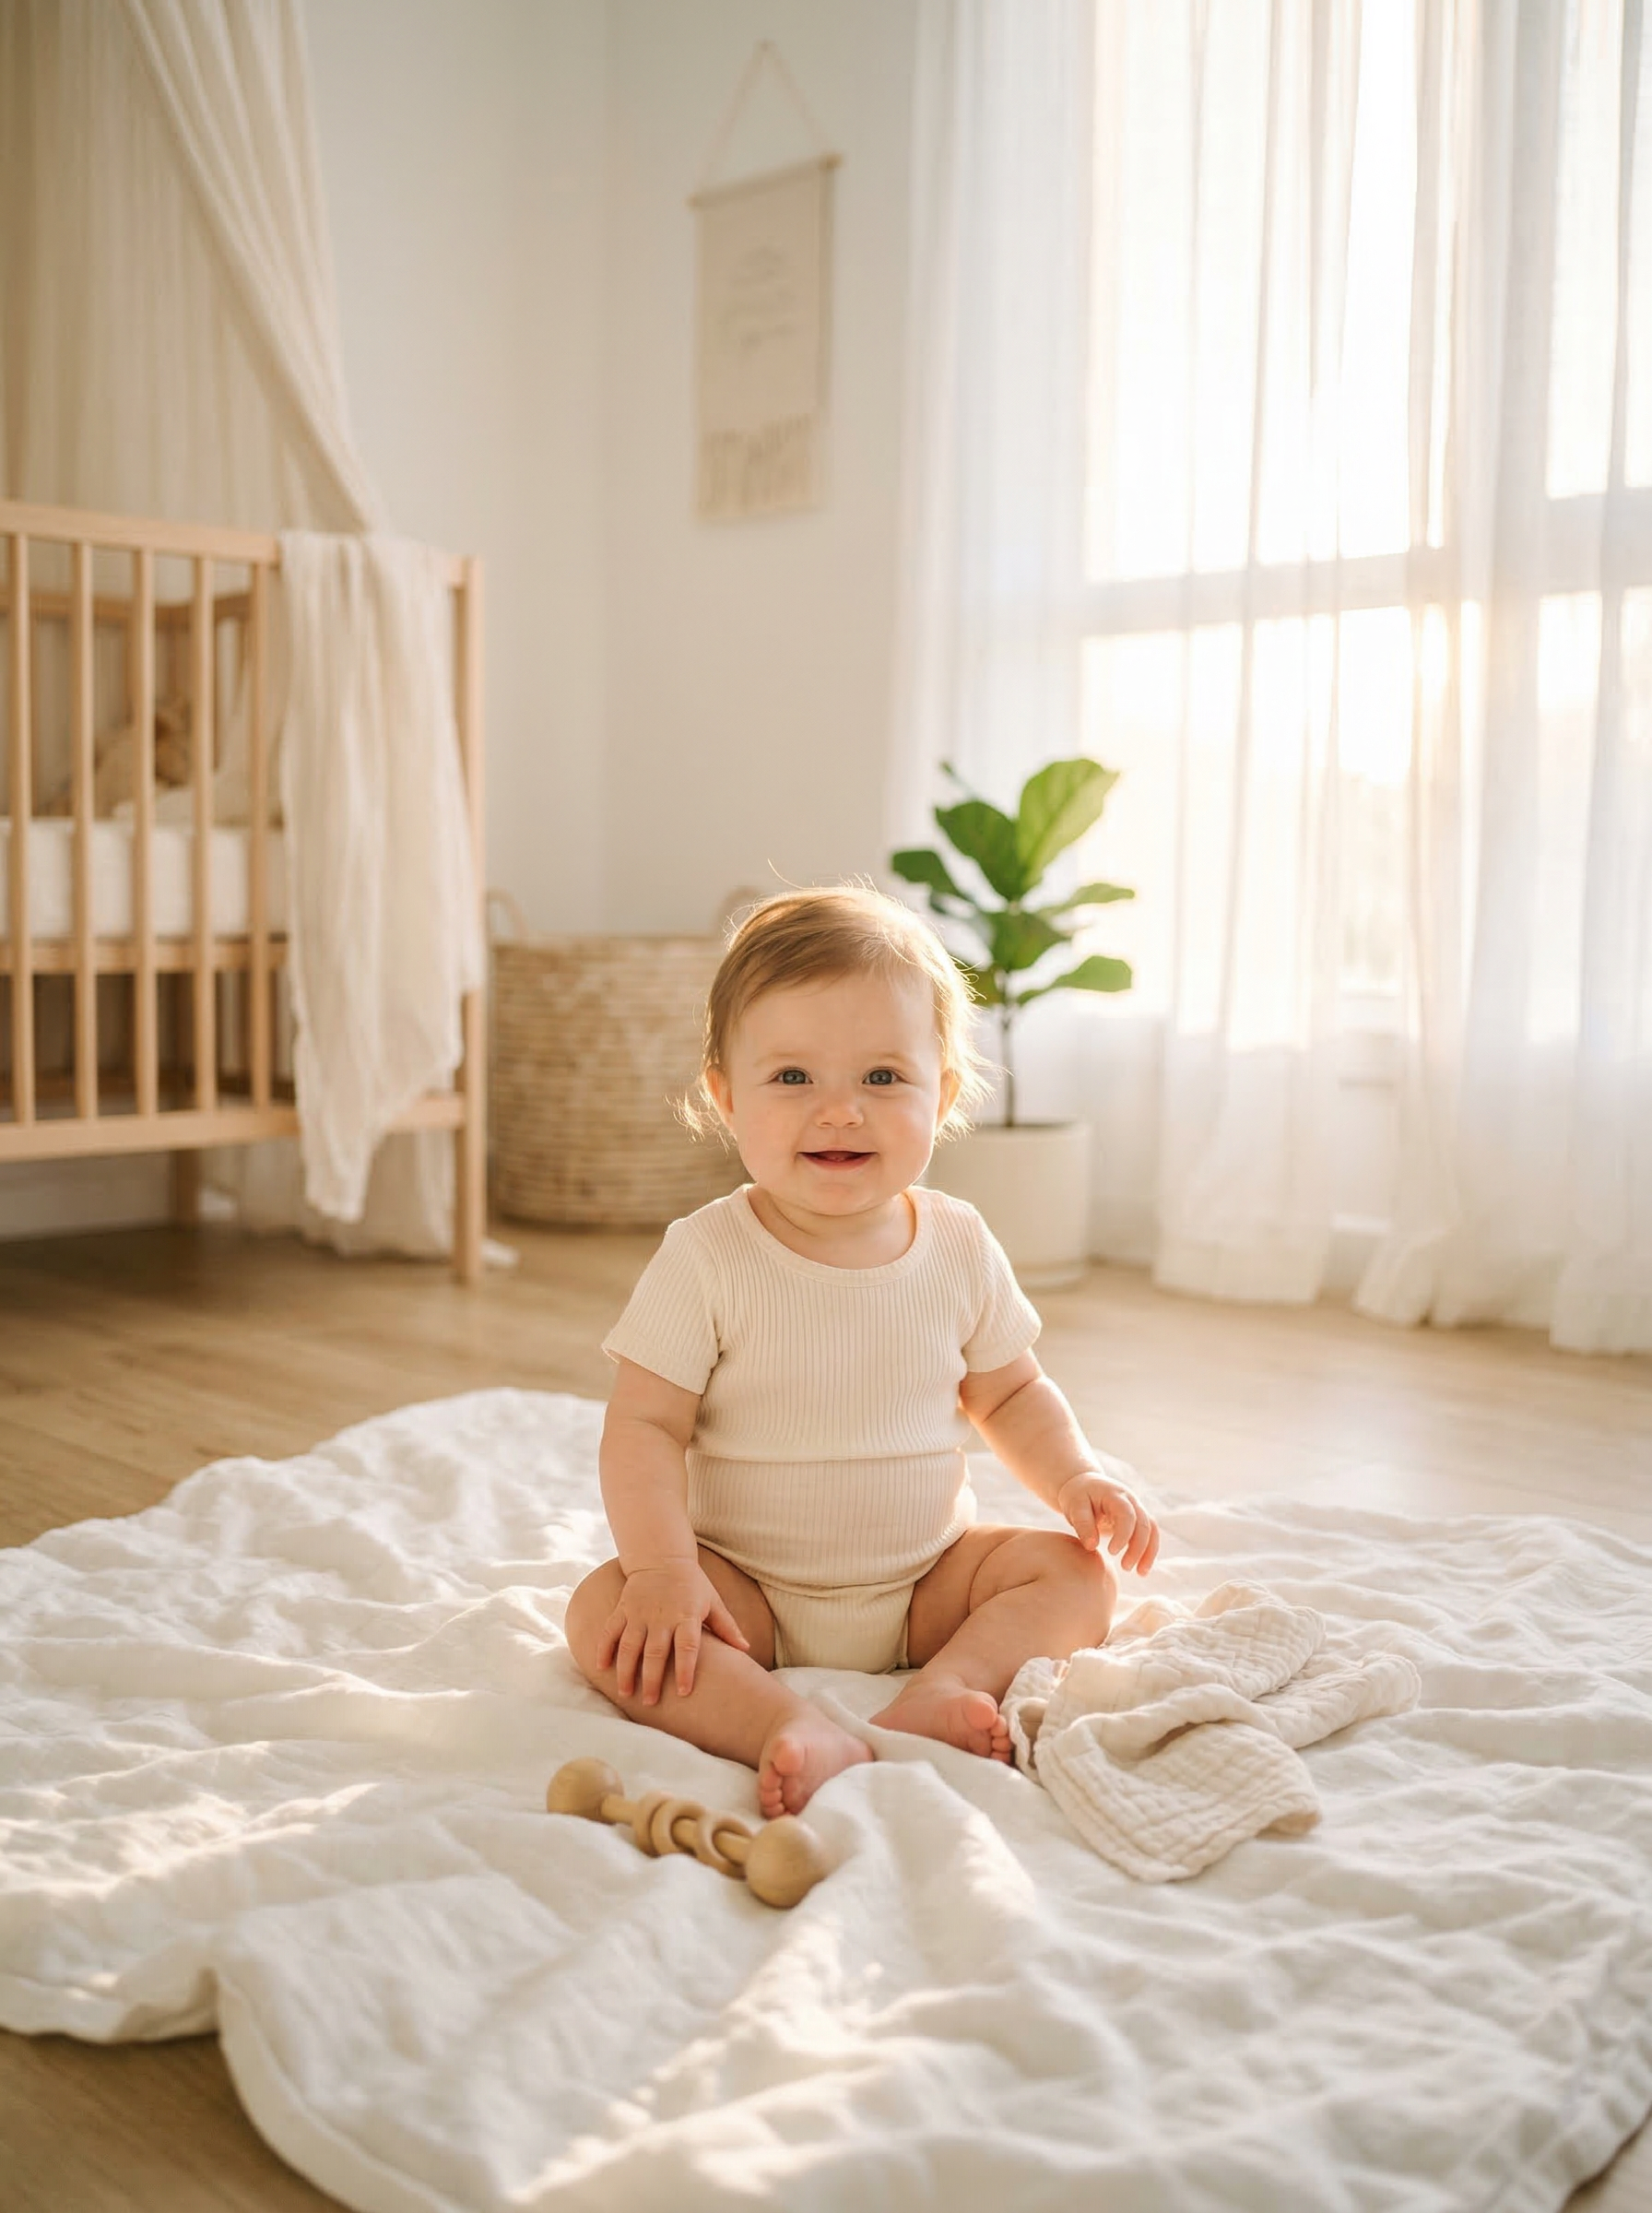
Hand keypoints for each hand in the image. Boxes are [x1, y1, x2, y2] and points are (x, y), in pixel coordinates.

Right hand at [597, 1560, 749, 1703]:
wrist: (662, 1557)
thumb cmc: (692, 1584)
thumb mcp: (713, 1601)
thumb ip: (727, 1626)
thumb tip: (746, 1649)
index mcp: (686, 1615)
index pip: (687, 1646)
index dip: (685, 1670)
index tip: (683, 1692)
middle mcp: (661, 1615)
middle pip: (655, 1651)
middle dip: (651, 1679)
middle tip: (650, 1703)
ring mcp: (639, 1612)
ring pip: (629, 1645)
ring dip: (626, 1670)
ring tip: (625, 1693)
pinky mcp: (623, 1608)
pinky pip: (610, 1630)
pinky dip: (604, 1648)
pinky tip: (601, 1668)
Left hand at [1056, 1470, 1159, 1574]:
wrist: (1084, 1484)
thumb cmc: (1078, 1495)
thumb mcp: (1074, 1506)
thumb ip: (1083, 1524)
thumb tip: (1091, 1546)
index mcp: (1115, 1495)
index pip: (1127, 1515)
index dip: (1123, 1535)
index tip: (1111, 1552)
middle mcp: (1131, 1501)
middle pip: (1144, 1524)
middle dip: (1138, 1548)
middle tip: (1125, 1567)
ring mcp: (1137, 1509)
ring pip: (1152, 1530)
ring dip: (1149, 1552)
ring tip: (1141, 1573)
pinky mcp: (1137, 1519)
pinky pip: (1150, 1535)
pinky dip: (1149, 1551)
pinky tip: (1142, 1569)